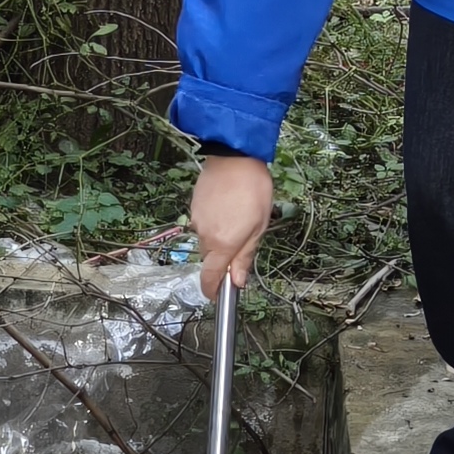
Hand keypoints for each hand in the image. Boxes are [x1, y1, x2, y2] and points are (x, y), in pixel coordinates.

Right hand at [191, 155, 274, 298]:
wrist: (235, 157)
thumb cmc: (253, 190)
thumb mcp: (259, 228)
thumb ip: (245, 257)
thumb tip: (238, 281)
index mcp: (222, 244)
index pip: (210, 277)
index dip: (212, 290)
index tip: (216, 297)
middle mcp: (205, 235)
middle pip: (211, 258)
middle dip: (223, 257)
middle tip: (244, 240)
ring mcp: (197, 220)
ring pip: (208, 240)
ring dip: (220, 237)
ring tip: (238, 216)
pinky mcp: (194, 207)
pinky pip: (203, 224)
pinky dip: (214, 222)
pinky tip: (228, 206)